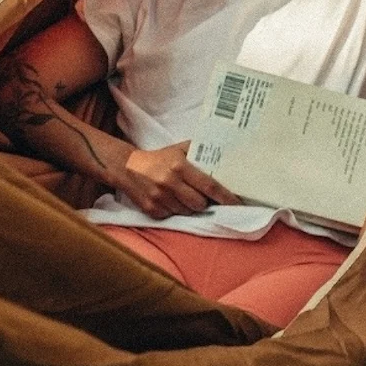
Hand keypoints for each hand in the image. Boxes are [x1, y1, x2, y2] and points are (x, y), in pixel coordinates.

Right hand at [107, 141, 239, 218]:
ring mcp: (160, 199)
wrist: (128, 168)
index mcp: (180, 167)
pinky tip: (170, 200)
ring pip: (187, 212)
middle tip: (204, 197)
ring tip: (184, 196)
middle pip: (200, 204)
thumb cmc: (160, 158)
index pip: (209, 186)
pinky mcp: (152, 210)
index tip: (237, 203)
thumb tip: (225, 153)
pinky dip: (175, 211)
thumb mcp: (179, 149)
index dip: (225, 197)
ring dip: (190, 207)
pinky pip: (173, 216)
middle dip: (205, 203)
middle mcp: (170, 183)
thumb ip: (200, 151)